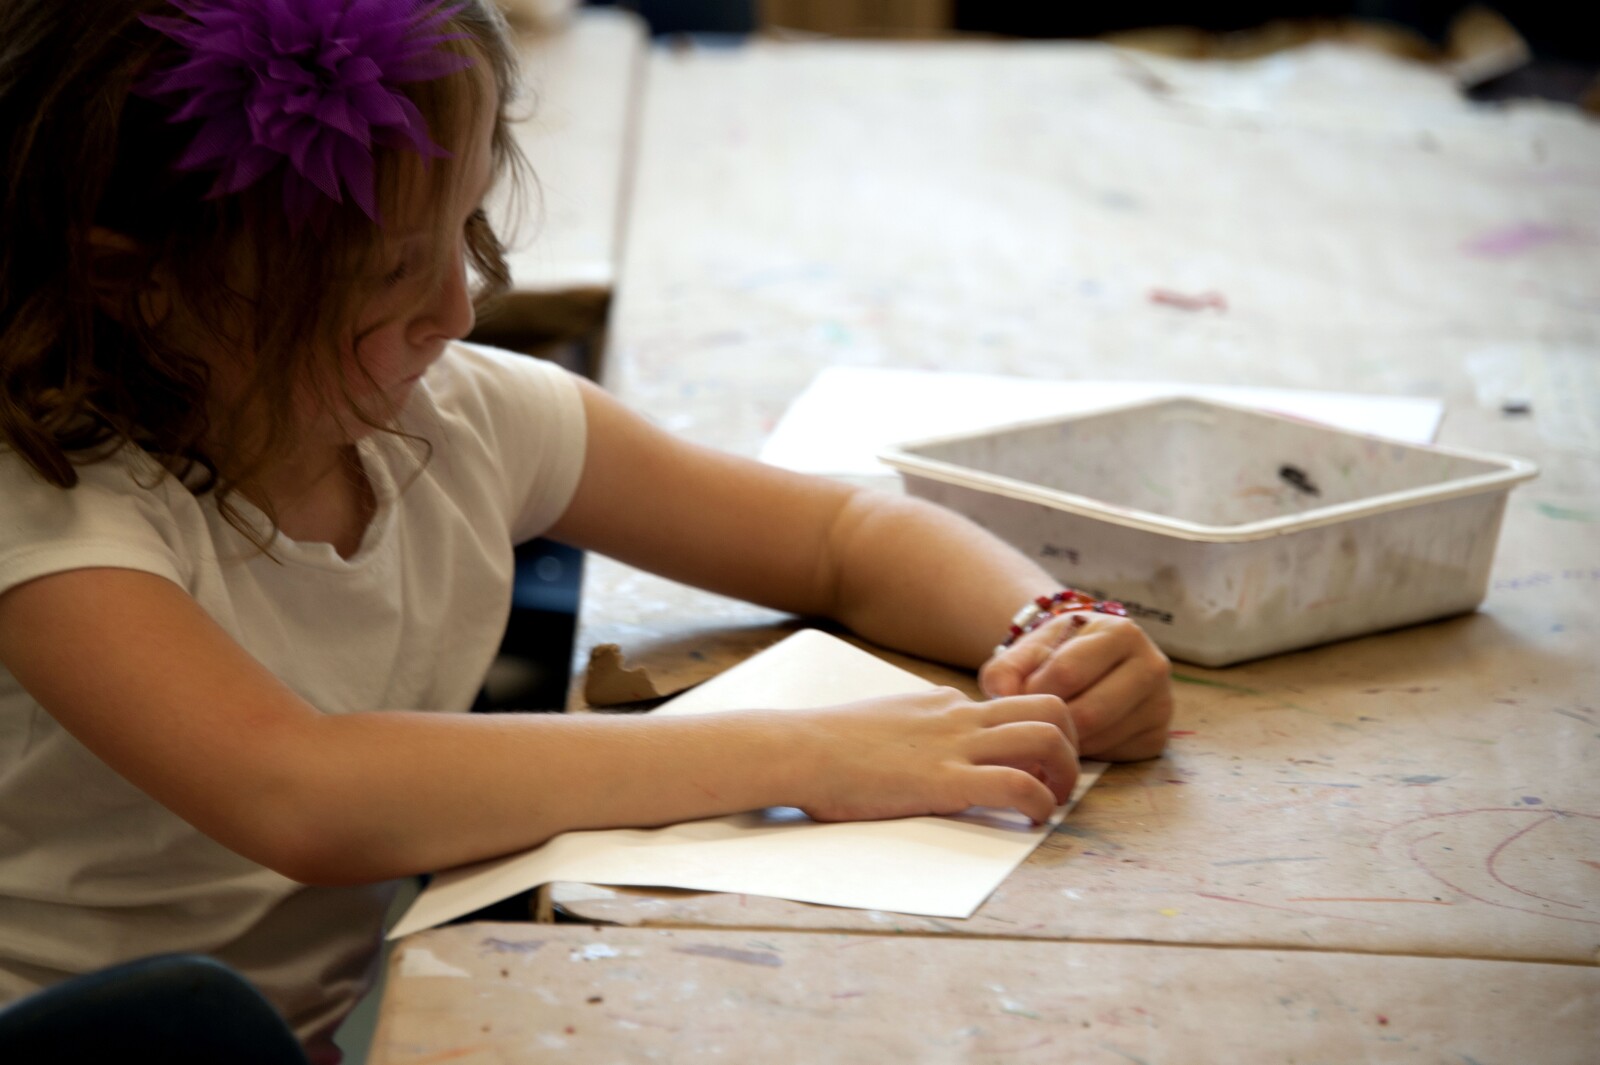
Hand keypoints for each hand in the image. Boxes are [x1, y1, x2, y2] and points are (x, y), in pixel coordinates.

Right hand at [793, 687, 1078, 824]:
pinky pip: (1017, 784)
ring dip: (1065, 773)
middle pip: (1050, 706)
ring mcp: (955, 746)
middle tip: (1059, 780)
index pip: (1013, 704)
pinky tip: (1032, 822)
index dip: (1036, 734)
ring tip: (1053, 803)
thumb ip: (915, 729)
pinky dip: (1040, 804)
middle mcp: (959, 716)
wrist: (800, 749)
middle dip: (1070, 743)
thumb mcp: (884, 722)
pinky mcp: (945, 781)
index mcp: (943, 703)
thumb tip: (924, 747)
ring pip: (1047, 737)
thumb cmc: (827, 746)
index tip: (1034, 765)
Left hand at [978, 613, 1171, 761]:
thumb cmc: (1056, 655)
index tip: (1021, 694)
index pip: (1067, 672)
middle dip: (1051, 722)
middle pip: (1089, 712)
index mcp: (1120, 632)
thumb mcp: (1028, 649)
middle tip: (1033, 720)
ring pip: (1100, 738)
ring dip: (1066, 740)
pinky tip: (1074, 737)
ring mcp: (1160, 704)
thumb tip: (1001, 694)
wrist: (1087, 665)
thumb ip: (1006, 667)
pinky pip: (1113, 756)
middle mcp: (1151, 665)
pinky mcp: (1157, 738)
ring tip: (1051, 727)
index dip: (1034, 690)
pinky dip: (1086, 753)